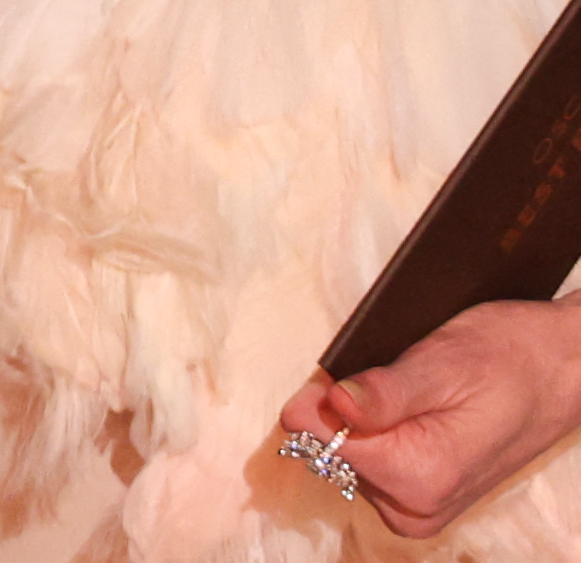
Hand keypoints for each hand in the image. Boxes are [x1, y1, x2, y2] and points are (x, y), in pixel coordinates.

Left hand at [278, 296, 580, 538]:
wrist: (563, 371)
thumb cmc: (509, 360)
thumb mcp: (444, 363)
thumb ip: (386, 392)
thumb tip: (334, 403)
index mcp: (416, 478)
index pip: (311, 434)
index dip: (323, 393)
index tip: (354, 370)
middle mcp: (412, 506)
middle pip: (324, 445)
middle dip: (345, 407)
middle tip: (395, 376)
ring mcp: (416, 505)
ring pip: (345, 450)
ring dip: (366, 417)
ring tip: (416, 392)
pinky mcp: (420, 495)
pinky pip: (371, 458)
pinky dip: (382, 429)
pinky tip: (417, 408)